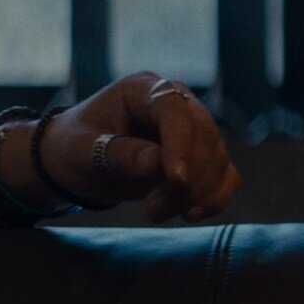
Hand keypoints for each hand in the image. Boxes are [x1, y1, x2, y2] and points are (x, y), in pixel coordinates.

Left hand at [48, 71, 239, 221]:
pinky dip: (215, 198)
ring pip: (218, 159)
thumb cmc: (76, 147)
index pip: (174, 109)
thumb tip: (157, 163)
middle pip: (204, 136)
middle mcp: (176, 103)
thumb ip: (118, 154)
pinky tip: (190, 214)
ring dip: (196, 194)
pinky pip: (226, 176)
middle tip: (153, 209)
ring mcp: (193, 129)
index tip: (175, 180)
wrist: (82, 161)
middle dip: (185, 180)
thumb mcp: (83, 150)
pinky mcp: (203, 157)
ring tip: (156, 212)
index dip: (180, 144)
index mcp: (143, 89)